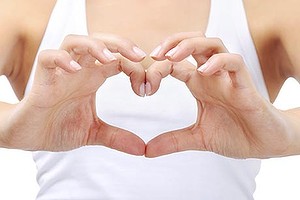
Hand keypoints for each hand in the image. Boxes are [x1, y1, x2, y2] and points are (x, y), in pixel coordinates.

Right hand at [5, 34, 146, 154]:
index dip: (136, 68)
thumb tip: (142, 149)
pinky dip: (61, 59)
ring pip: (74, 41)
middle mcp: (79, 70)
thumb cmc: (59, 127)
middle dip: (121, 43)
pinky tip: (76, 70)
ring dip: (94, 45)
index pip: (118, 59)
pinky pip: (48, 58)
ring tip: (109, 58)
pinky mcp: (42, 80)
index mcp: (93, 78)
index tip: (146, 89)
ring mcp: (60, 73)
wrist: (30, 136)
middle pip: (99, 41)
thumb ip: (117, 137)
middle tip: (140, 56)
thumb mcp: (93, 133)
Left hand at [146, 32, 289, 158]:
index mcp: (199, 84)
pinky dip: (218, 62)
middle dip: (172, 42)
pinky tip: (204, 71)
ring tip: (173, 56)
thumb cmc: (235, 134)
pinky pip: (234, 62)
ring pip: (212, 44)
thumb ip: (173, 141)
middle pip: (193, 43)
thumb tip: (147, 151)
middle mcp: (212, 76)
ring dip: (190, 45)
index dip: (157, 68)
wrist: (264, 144)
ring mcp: (228, 78)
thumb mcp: (197, 138)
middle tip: (154, 55)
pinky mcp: (245, 85)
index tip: (143, 87)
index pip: (175, 64)